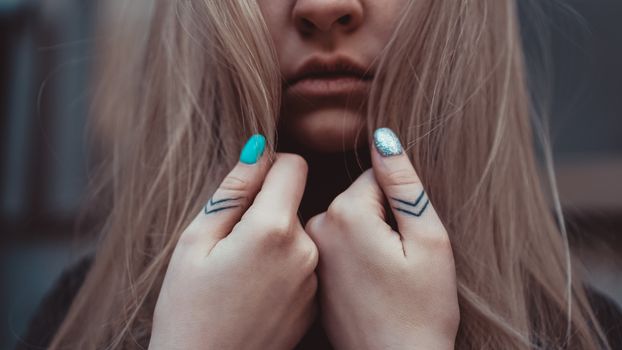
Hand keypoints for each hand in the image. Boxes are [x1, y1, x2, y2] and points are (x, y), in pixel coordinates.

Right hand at [149, 137, 317, 349]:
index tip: (247, 186)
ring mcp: (314, 279)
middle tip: (230, 244)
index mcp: (273, 229)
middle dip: (266, 209)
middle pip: (293, 201)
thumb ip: (232, 191)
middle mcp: (306, 250)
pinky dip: (283, 266)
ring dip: (274, 239)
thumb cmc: (188, 311)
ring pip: (297, 233)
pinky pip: (303, 263)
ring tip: (241, 272)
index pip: (292, 165)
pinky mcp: (316, 301)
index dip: (268, 166)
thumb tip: (258, 149)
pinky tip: (256, 291)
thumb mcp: (195, 242)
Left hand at [306, 128, 459, 349]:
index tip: (408, 238)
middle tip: (399, 260)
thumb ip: (403, 182)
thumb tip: (383, 136)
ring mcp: (311, 251)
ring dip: (370, 237)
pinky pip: (338, 244)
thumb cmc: (421, 309)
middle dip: (384, 219)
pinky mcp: (312, 271)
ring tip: (384, 275)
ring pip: (350, 220)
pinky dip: (356, 255)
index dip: (402, 204)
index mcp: (346, 213)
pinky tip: (369, 285)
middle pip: (360, 197)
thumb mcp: (428, 239)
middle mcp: (318, 226)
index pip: (377, 176)